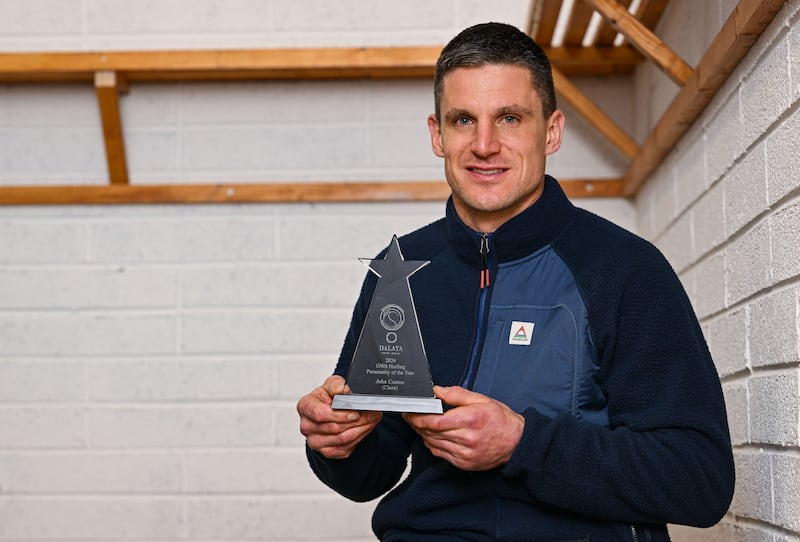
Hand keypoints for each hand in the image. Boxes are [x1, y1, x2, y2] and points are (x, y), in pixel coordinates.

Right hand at [297, 375, 381, 458]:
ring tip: (372, 419)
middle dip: (357, 421)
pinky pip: (345, 448)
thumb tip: (344, 389)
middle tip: (373, 414)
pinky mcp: (326, 451)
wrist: (330, 410)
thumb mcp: (332, 384)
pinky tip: (365, 428)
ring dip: (361, 429)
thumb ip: (337, 385)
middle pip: (334, 428)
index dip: (340, 415)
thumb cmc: (329, 397)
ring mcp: (315, 441)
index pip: (320, 414)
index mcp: (305, 406)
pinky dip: (359, 438)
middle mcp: (307, 426)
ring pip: (342, 439)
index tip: (356, 412)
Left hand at [403, 386, 523, 470]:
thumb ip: (457, 394)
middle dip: (417, 424)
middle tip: (411, 416)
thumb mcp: (481, 400)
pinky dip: (432, 445)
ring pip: (433, 444)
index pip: (434, 421)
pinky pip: (440, 454)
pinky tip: (433, 436)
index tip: (410, 412)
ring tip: (420, 425)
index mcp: (469, 420)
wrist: (517, 442)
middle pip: (431, 432)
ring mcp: (464, 454)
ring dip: (423, 434)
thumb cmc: (500, 420)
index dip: (417, 417)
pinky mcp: (464, 464)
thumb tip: (437, 390)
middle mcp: (466, 439)